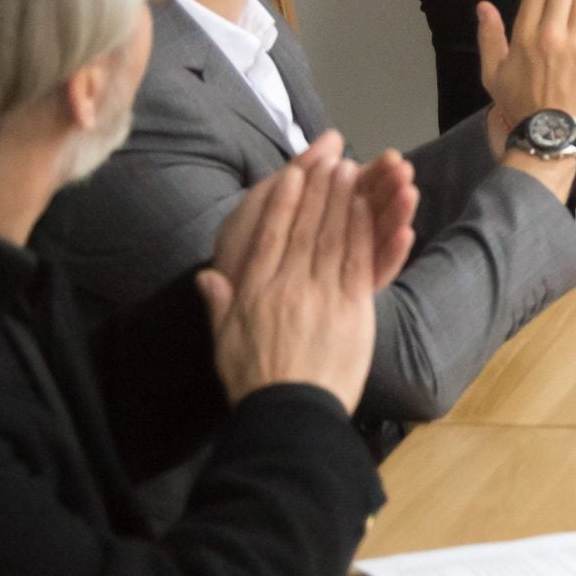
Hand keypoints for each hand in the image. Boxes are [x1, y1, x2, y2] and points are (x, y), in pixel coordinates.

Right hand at [197, 132, 415, 412]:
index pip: (269, 236)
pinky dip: (363, 231)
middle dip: (317, 190)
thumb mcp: (225, 344)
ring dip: (342, 201)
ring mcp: (321, 295)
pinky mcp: (352, 308)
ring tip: (350, 171)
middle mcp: (287, 286)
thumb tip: (207, 275)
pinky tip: (368, 208)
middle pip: (304, 228)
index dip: (281, 202)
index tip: (291, 174)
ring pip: (333, 238)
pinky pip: (357, 261)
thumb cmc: (255, 383)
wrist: (290, 414)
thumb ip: (219, 305)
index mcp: (255, 292)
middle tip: (328, 160)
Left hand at [211, 136, 415, 274]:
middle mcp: (339, 242)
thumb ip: (300, 169)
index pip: (356, 191)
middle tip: (405, 170)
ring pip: (379, 238)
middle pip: (371, 210)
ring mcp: (347, 270)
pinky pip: (376, 272)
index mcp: (322, 216)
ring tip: (409, 193)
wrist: (230, 293)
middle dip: (388, 189)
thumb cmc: (240, 248)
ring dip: (396, 215)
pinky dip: (392, 254)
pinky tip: (405, 234)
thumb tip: (335, 136)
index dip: (374, 174)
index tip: (393, 157)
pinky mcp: (351, 297)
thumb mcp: (264, 201)